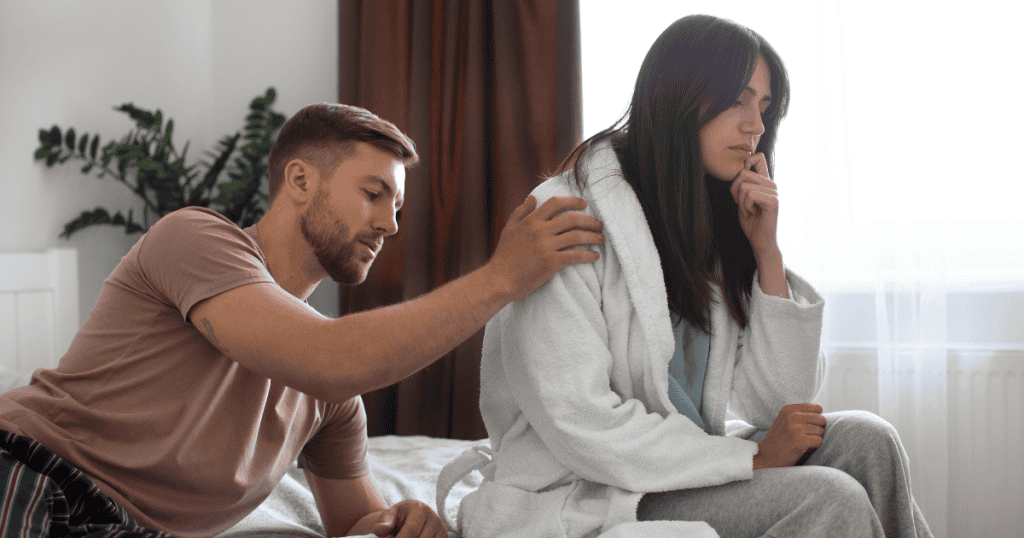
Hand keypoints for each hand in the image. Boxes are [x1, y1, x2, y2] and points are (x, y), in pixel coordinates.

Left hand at [369, 500, 447, 537]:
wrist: (409, 518)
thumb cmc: (397, 518)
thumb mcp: (389, 517)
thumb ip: (384, 523)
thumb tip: (378, 530)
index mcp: (420, 509)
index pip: (411, 531)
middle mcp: (434, 518)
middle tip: (398, 537)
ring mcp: (441, 529)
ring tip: (404, 536)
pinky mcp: (443, 537)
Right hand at [487, 195, 604, 301]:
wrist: (499, 280)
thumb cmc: (504, 256)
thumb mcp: (509, 228)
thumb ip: (521, 212)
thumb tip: (532, 197)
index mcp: (531, 220)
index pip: (556, 203)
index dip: (573, 201)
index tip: (585, 204)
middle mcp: (539, 230)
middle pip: (571, 218)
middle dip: (589, 220)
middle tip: (599, 224)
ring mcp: (545, 246)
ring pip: (576, 236)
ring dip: (593, 237)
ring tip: (601, 239)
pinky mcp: (551, 262)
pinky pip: (575, 255)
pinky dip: (588, 255)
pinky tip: (595, 256)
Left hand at [730, 152, 778, 256]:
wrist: (760, 240)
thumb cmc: (751, 221)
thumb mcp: (742, 199)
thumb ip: (742, 184)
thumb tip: (741, 169)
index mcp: (764, 181)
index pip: (758, 158)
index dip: (746, 162)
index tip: (741, 178)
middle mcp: (771, 183)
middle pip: (743, 173)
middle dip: (735, 191)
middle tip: (744, 204)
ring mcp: (774, 191)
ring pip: (744, 186)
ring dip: (741, 202)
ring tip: (750, 210)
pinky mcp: (773, 200)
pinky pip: (750, 195)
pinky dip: (746, 207)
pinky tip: (753, 213)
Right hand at [752, 403, 825, 469]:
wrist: (766, 456)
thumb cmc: (779, 439)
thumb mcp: (785, 420)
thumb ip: (800, 414)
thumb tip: (821, 410)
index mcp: (789, 409)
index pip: (817, 408)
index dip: (816, 418)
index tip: (806, 425)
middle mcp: (792, 417)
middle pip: (821, 419)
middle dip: (817, 428)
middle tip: (804, 435)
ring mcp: (796, 429)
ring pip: (821, 431)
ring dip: (814, 438)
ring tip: (801, 441)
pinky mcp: (801, 442)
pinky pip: (819, 441)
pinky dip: (813, 446)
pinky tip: (802, 447)